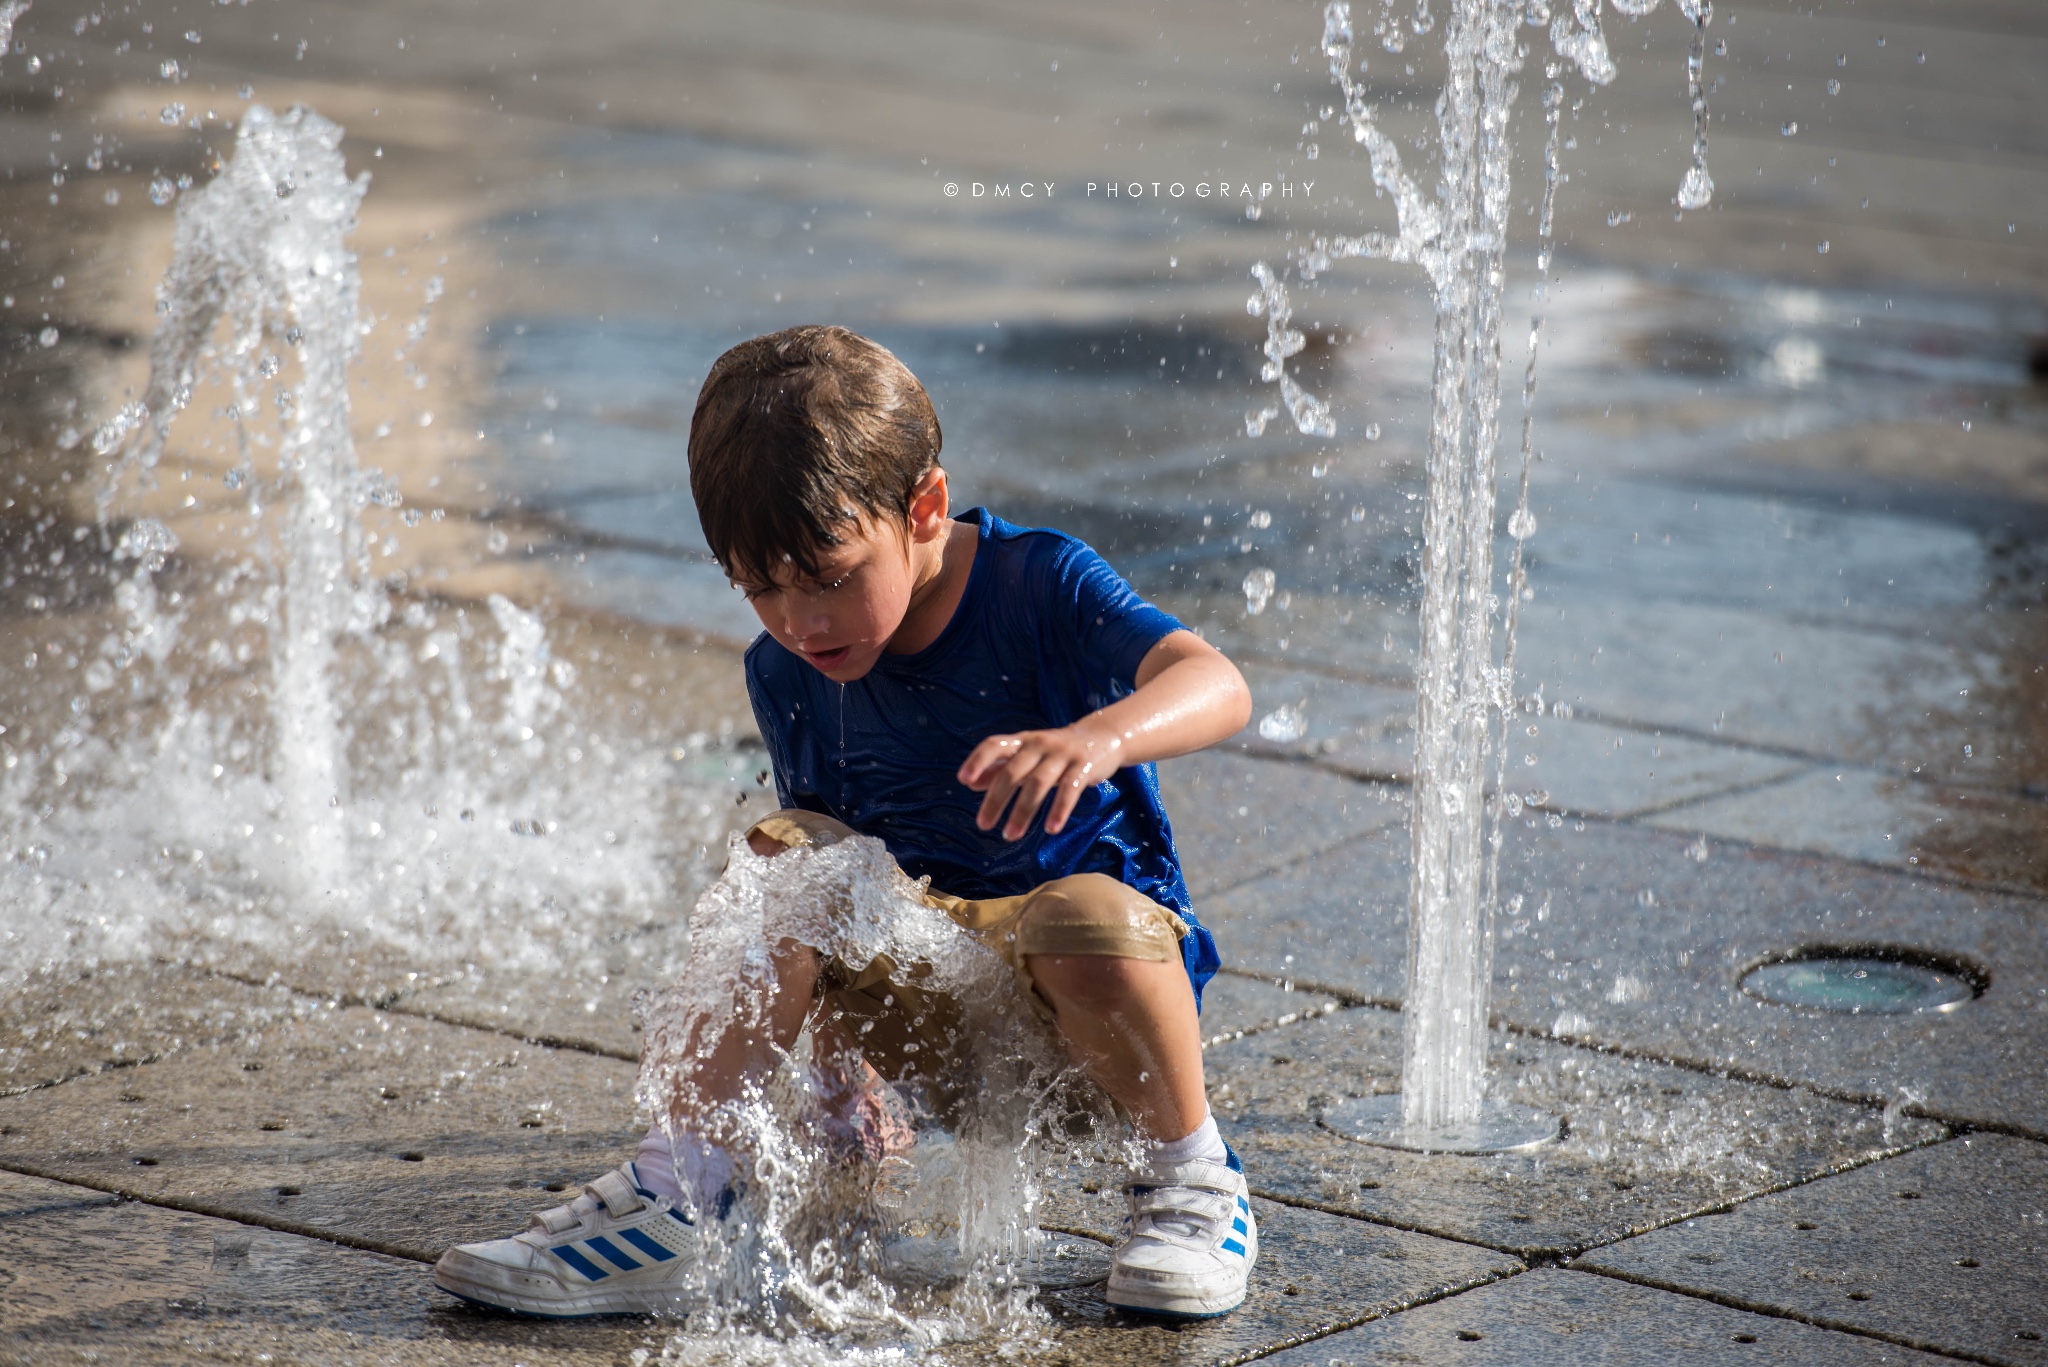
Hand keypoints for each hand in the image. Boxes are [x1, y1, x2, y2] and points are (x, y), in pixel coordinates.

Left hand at [957, 720, 1121, 840]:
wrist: (1103, 737)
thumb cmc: (1056, 751)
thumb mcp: (1028, 755)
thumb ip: (1000, 767)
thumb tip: (970, 783)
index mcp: (1023, 741)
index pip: (994, 745)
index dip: (978, 760)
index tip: (963, 780)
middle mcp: (1039, 744)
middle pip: (1012, 771)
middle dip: (996, 799)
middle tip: (983, 825)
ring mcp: (1062, 755)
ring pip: (1038, 783)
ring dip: (1022, 811)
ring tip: (1010, 835)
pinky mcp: (1083, 767)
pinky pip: (1069, 789)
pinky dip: (1059, 810)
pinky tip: (1050, 829)